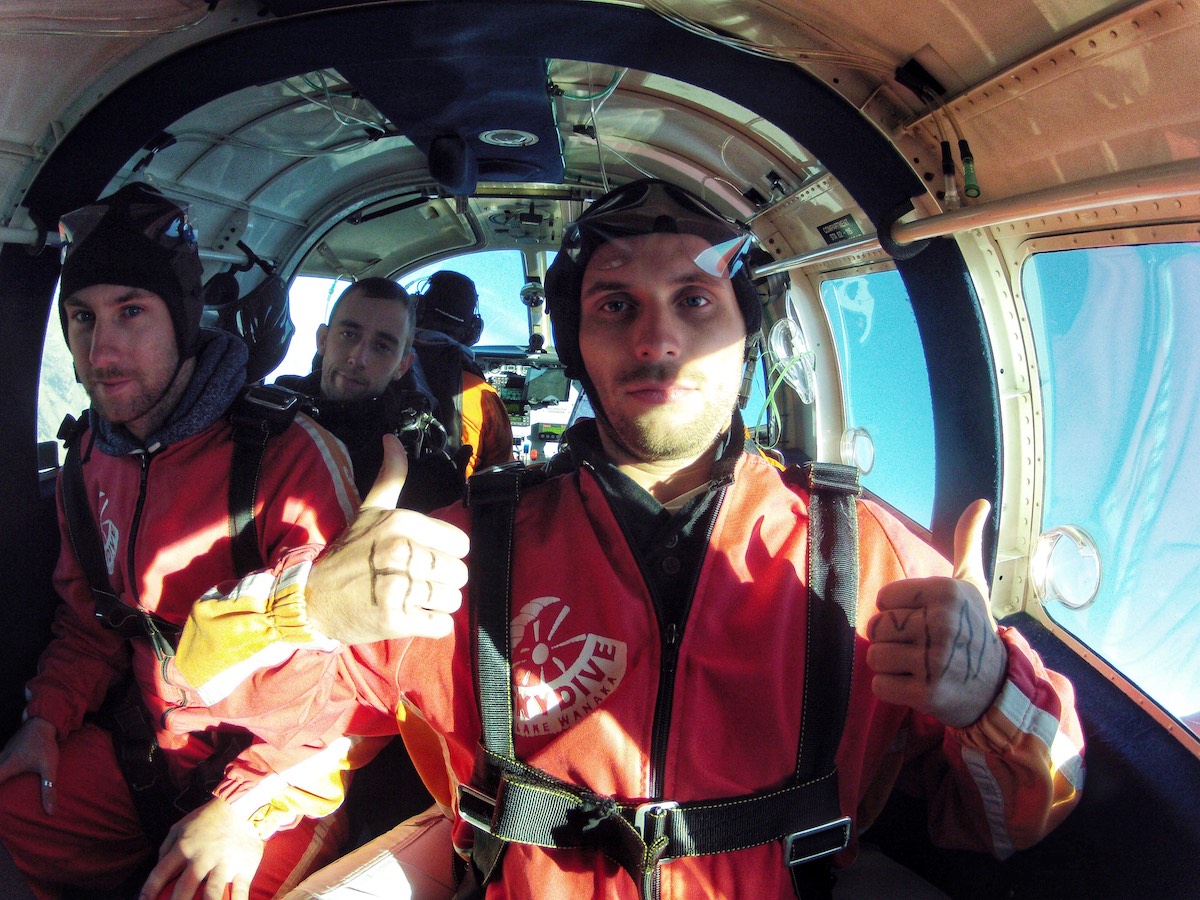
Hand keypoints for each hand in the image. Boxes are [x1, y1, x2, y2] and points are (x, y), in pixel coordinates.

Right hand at [0, 717, 57, 813]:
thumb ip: (49, 789)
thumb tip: (50, 812)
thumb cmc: (45, 745)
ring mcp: (0, 754)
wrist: (43, 722)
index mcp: (6, 766)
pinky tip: (4, 777)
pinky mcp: (4, 751)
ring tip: (3, 790)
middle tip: (0, 808)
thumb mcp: (49, 767)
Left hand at [139, 797, 263, 899]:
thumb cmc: (207, 819)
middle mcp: (203, 857)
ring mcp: (225, 863)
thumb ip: (166, 848)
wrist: (242, 806)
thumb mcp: (180, 826)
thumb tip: (158, 869)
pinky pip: (241, 890)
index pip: (160, 874)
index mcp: (184, 847)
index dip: (148, 892)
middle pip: (184, 888)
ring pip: (212, 892)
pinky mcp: (244, 867)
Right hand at [307, 434, 468, 643]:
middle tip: (414, 581)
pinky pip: (441, 625)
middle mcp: (402, 552)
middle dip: (441, 580)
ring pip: (453, 599)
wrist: (311, 599)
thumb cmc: (347, 555)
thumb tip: (392, 438)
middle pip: (459, 573)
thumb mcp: (369, 511)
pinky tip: (410, 615)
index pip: (461, 544)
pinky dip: (430, 624)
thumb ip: (390, 476)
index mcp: (402, 523)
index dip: (445, 553)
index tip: (422, 556)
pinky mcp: (396, 620)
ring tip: (411, 598)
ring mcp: (399, 588)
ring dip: (436, 603)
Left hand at [866, 500, 1007, 727]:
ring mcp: (936, 661)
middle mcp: (943, 624)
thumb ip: (967, 541)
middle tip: (917, 646)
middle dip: (890, 638)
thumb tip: (980, 502)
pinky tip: (915, 685)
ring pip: (874, 655)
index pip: (884, 598)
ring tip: (916, 665)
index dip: (896, 611)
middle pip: (876, 627)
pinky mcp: (928, 694)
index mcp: (947, 592)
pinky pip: (880, 685)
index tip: (921, 619)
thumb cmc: (974, 629)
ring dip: (889, 664)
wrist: (997, 688)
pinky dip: (891, 688)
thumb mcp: (973, 584)